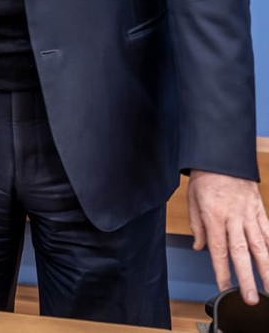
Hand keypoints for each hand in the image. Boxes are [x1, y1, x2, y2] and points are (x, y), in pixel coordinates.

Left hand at [188, 170, 268, 303]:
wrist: (222, 156)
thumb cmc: (205, 178)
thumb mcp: (192, 199)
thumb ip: (197, 225)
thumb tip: (200, 247)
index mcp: (213, 216)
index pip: (218, 250)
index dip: (222, 271)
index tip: (225, 289)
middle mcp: (233, 217)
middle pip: (241, 252)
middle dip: (247, 277)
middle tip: (252, 298)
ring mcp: (249, 214)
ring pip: (260, 245)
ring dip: (267, 269)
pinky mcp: (260, 210)